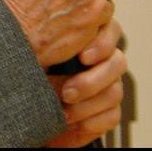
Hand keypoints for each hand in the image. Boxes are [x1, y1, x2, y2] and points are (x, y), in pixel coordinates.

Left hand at [44, 20, 126, 146]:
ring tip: (64, 112)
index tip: (82, 57)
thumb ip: (51, 43)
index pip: (111, 29)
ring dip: (87, 104)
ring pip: (115, 91)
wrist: (34, 110)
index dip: (102, 43)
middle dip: (92, 81)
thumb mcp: (39, 55)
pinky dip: (91, 121)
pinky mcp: (110, 111)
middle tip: (66, 93)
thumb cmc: (33, 74)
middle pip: (118, 62)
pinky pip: (113, 115)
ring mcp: (110, 85)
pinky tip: (72, 122)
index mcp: (89, 37)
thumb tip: (52, 39)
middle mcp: (104, 59)